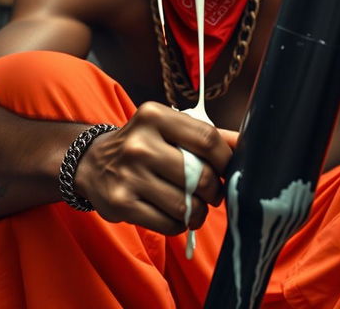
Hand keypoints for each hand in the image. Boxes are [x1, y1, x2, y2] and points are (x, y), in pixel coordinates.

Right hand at [74, 102, 233, 234]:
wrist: (93, 163)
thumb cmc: (144, 144)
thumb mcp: (169, 128)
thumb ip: (206, 136)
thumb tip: (247, 144)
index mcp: (155, 116)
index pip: (207, 138)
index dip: (226, 160)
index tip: (227, 170)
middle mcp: (140, 143)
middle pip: (200, 176)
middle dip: (214, 191)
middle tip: (211, 193)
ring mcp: (129, 174)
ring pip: (186, 205)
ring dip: (198, 212)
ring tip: (195, 207)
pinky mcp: (121, 203)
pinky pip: (168, 223)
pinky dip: (179, 224)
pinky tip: (174, 214)